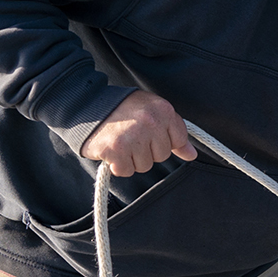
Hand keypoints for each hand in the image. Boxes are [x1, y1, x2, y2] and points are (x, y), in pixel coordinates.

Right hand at [81, 90, 196, 177]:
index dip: (163, 140)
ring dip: (132, 159)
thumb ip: (174, 132)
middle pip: (161, 156)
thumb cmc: (121, 109)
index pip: (178, 140)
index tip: (149, 133)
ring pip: (144, 166)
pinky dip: (117, 165)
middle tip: (131, 135)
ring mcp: (133, 136)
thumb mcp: (152, 111)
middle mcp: (150, 122)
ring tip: (121, 141)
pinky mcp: (116, 150)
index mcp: (163, 109)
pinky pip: (126, 171)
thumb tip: (191, 155)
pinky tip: (112, 150)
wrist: (86, 105)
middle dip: (147, 150)